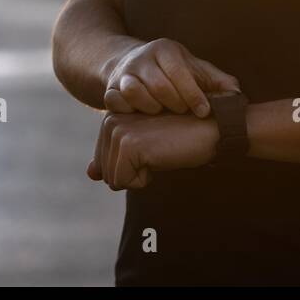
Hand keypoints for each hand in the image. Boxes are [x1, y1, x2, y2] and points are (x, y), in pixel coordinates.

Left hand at [87, 112, 218, 189]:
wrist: (209, 130)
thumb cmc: (180, 139)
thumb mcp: (143, 150)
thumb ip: (114, 159)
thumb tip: (90, 174)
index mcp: (111, 117)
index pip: (103, 162)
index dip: (130, 166)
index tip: (152, 148)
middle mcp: (110, 119)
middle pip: (106, 172)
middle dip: (133, 172)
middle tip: (158, 151)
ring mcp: (118, 130)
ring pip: (112, 179)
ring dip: (139, 176)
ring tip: (159, 152)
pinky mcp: (128, 144)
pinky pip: (123, 182)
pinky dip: (143, 180)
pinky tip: (160, 156)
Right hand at [104, 38, 238, 116]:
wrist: (133, 64)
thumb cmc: (173, 72)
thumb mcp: (195, 70)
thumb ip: (217, 81)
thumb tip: (237, 94)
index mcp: (166, 49)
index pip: (180, 72)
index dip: (193, 95)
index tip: (203, 112)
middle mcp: (143, 57)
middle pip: (159, 86)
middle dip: (175, 104)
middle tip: (183, 114)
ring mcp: (124, 72)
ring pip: (135, 93)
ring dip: (152, 109)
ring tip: (163, 114)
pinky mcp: (110, 88)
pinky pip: (115, 102)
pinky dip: (130, 112)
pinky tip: (142, 117)